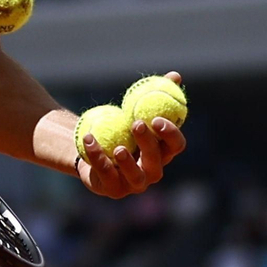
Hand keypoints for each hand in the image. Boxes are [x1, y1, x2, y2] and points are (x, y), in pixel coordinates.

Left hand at [76, 72, 186, 198]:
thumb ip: (154, 96)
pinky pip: (105, 173)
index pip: (176, 146)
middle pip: (156, 161)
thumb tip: (175, 76)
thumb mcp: (135, 110)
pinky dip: (97, 156)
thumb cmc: (121, 129)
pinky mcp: (113, 189)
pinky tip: (89, 140)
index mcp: (162, 152)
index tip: (157, 118)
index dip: (171, 134)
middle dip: (148, 144)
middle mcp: (152, 171)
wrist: (93, 149)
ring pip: (135, 176)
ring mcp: (134, 184)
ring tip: (119, 148)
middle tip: (136, 124)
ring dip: (127, 161)